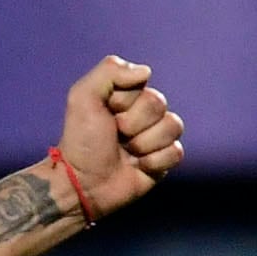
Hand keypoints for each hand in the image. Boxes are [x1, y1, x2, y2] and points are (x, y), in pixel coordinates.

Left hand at [58, 57, 183, 216]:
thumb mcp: (83, 98)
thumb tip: (146, 72)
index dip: (124, 102)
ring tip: (125, 153)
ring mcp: (154, 138)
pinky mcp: (162, 162)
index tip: (106, 114)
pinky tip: (137, 167)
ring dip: (144, 143)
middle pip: (159, 105)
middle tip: (115, 137)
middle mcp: (143, 115)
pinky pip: (176, 152)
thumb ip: (109, 71)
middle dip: (133, 123)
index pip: (144, 85)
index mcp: (127, 98)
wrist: (80, 184)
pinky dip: (155, 161)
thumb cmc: (80, 142)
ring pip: (173, 127)